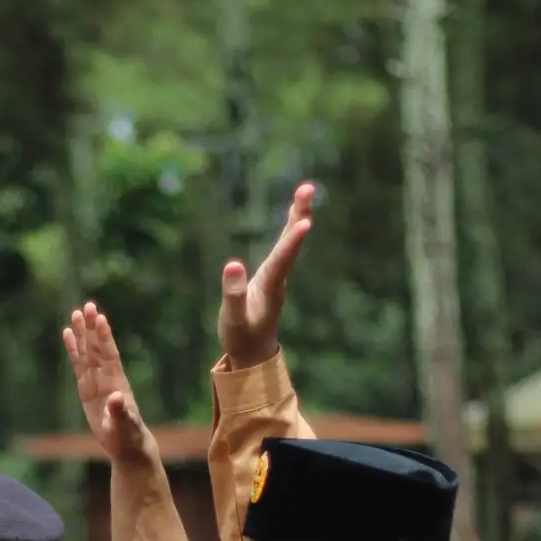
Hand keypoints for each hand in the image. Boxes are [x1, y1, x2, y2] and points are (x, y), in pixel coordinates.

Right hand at [62, 305, 153, 464]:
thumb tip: (115, 397)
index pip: (109, 355)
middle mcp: (107, 377)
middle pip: (97, 348)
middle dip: (92, 328)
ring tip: (76, 313)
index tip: (100, 318)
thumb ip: (119, 411)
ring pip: (87, 352)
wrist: (126, 443)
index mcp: (116, 382)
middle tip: (87, 306)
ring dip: (82, 334)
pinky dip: (73, 350)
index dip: (105, 337)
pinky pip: (78, 365)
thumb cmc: (127, 436)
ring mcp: (96, 380)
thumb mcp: (123, 426)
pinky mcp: (86, 388)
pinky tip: (67, 334)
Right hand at [217, 182, 314, 369]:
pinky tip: (296, 213)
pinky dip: (292, 226)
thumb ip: (233, 294)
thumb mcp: (233, 320)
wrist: (254, 352)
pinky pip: (286, 245)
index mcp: (269, 288)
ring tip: (306, 190)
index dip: (292, 241)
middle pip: (292, 243)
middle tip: (307, 188)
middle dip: (299, 215)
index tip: (305, 221)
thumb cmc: (241, 337)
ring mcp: (279, 276)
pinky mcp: (274, 275)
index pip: (282, 260)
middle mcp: (279, 278)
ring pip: (291, 242)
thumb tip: (233, 264)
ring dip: (298, 215)